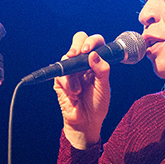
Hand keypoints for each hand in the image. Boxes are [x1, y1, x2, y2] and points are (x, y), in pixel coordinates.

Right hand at [53, 32, 111, 148]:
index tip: (89, 50)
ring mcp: (71, 70)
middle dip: (77, 45)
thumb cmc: (97, 105)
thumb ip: (102, 70)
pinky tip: (74, 94)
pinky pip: (60, 74)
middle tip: (78, 54)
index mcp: (96, 62)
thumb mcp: (104, 87)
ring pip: (66, 58)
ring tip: (78, 91)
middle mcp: (83, 63)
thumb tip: (93, 54)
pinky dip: (68, 84)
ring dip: (74, 75)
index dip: (92, 41)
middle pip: (77, 41)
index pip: (95, 43)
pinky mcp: (60, 80)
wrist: (85, 122)